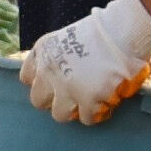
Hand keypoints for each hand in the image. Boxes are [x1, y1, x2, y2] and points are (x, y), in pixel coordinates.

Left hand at [21, 0, 150, 125]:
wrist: (123, 31)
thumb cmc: (103, 31)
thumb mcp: (69, 38)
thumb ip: (60, 58)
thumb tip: (63, 78)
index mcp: (43, 52)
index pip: (27, 78)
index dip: (43, 82)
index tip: (56, 83)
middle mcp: (49, 71)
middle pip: (38, 100)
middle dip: (54, 100)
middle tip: (74, 95)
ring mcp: (67, 88)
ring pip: (60, 114)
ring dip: (76, 109)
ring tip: (93, 100)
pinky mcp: (89, 100)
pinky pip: (87, 118)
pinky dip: (98, 113)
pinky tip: (108, 102)